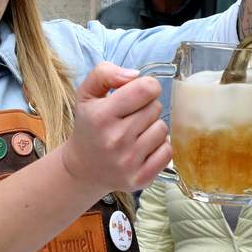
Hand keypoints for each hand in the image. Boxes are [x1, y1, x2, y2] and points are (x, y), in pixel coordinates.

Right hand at [62, 62, 169, 193]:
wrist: (83, 168)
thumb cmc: (89, 125)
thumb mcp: (86, 94)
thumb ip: (105, 73)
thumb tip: (136, 75)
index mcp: (101, 116)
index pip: (146, 89)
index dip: (147, 86)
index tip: (139, 93)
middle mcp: (115, 140)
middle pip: (156, 108)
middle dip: (146, 108)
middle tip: (130, 117)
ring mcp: (128, 162)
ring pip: (163, 129)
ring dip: (152, 128)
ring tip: (135, 133)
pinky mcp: (140, 178)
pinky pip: (167, 152)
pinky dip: (159, 147)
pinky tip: (142, 148)